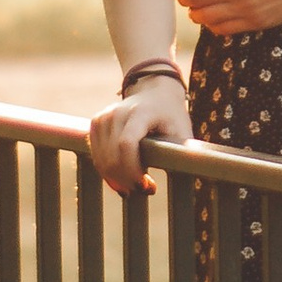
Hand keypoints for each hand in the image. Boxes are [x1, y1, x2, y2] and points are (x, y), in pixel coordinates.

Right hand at [87, 75, 190, 193]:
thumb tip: (185, 180)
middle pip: (112, 157)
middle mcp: (117, 113)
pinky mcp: (96, 123)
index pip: (126, 144)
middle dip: (127, 180)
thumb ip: (181, 154)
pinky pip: (97, 156)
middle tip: (146, 190)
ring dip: (118, 179)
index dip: (132, 170)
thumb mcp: (181, 131)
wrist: (154, 91)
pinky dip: (108, 172)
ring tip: (137, 184)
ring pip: (102, 160)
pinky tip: (124, 177)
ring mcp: (103, 117)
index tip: (146, 186)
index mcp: (140, 113)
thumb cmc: (171, 115)